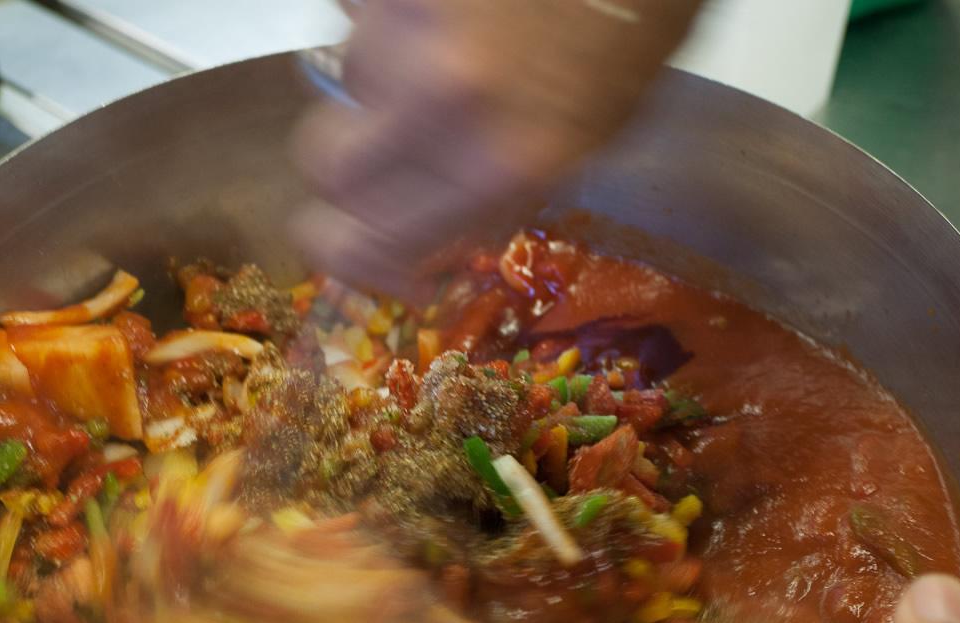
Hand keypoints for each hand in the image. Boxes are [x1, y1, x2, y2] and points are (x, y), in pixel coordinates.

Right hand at [292, 0, 701, 302]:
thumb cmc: (630, 33)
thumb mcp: (587, 146)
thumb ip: (497, 200)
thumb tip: (433, 237)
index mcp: (499, 167)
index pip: (366, 244)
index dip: (352, 261)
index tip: (372, 259)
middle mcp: (439, 104)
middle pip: (328, 168)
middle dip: (352, 169)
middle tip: (384, 158)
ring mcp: (406, 30)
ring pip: (350, 81)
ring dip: (385, 81)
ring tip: (449, 57)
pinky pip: (358, 14)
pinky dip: (388, 23)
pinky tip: (445, 18)